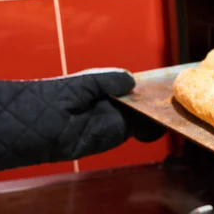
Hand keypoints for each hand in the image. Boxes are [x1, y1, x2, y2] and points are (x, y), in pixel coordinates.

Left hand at [0, 68, 165, 170]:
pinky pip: (141, 129)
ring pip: (145, 115)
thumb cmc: (57, 97)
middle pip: (143, 101)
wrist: (41, 125)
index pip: (133, 85)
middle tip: (172, 93)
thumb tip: (132, 80)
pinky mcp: (118, 134)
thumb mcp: (86, 81)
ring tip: (170, 106)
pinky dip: (153, 126)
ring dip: (157, 112)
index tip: (165, 81)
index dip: (148, 84)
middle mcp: (114, 104)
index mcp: (105, 87)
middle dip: (156, 98)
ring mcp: (118, 120)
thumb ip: (109, 79)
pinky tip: (161, 120)